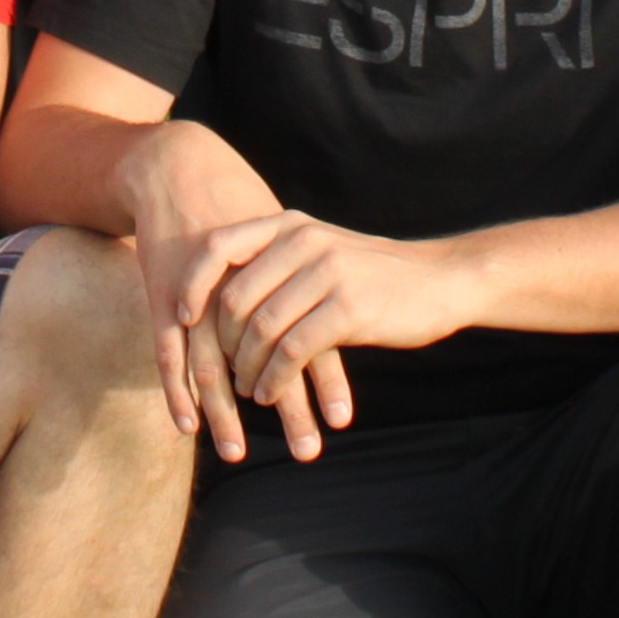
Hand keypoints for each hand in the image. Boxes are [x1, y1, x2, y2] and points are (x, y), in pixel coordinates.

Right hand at [122, 124, 351, 462]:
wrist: (182, 170)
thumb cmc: (239, 206)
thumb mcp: (282, 237)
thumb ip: (308, 279)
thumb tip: (345, 313)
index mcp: (280, 276)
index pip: (309, 335)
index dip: (325, 380)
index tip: (341, 420)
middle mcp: (242, 289)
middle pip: (268, 360)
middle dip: (288, 410)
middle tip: (307, 455)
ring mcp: (200, 294)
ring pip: (215, 367)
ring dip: (227, 415)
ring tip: (238, 453)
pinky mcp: (164, 297)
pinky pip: (169, 354)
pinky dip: (178, 392)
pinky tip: (189, 427)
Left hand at [181, 213, 463, 419]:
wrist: (439, 280)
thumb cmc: (373, 273)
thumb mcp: (321, 250)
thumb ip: (278, 261)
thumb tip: (221, 296)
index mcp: (289, 224)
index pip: (218, 246)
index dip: (191, 283)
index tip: (180, 318)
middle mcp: (303, 241)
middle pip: (234, 297)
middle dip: (222, 342)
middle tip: (225, 371)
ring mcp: (326, 273)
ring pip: (261, 329)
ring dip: (247, 368)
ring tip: (248, 389)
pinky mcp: (347, 308)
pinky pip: (292, 352)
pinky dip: (274, 378)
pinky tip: (271, 393)